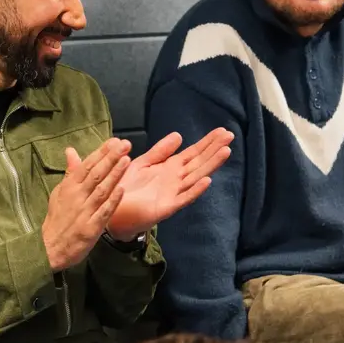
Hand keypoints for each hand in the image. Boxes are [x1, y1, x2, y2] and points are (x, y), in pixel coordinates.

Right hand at [41, 138, 130, 270]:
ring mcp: (84, 212)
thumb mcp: (59, 192)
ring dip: (114, 175)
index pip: (86, 165)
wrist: (50, 248)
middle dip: (111, 158)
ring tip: (126, 160)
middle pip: (95, 174)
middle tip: (125, 145)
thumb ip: (70, 172)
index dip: (101, 152)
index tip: (114, 141)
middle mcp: (77, 197)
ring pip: (101, 190)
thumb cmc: (57, 218)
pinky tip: (122, 189)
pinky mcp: (91, 228)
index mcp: (69, 187)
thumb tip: (71, 150)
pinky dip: (113, 201)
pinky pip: (104, 212)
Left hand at [105, 128, 233, 240]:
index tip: (222, 131)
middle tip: (230, 136)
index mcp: (170, 168)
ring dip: (210, 165)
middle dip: (214, 149)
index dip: (207, 142)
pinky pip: (183, 198)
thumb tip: (179, 135)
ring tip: (225, 152)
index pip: (193, 153)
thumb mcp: (143, 163)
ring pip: (196, 177)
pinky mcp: (166, 207)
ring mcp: (173, 194)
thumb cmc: (127, 187)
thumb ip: (160, 151)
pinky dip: (195, 190)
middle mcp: (176, 180)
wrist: (113, 211)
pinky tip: (207, 181)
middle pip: (199, 162)